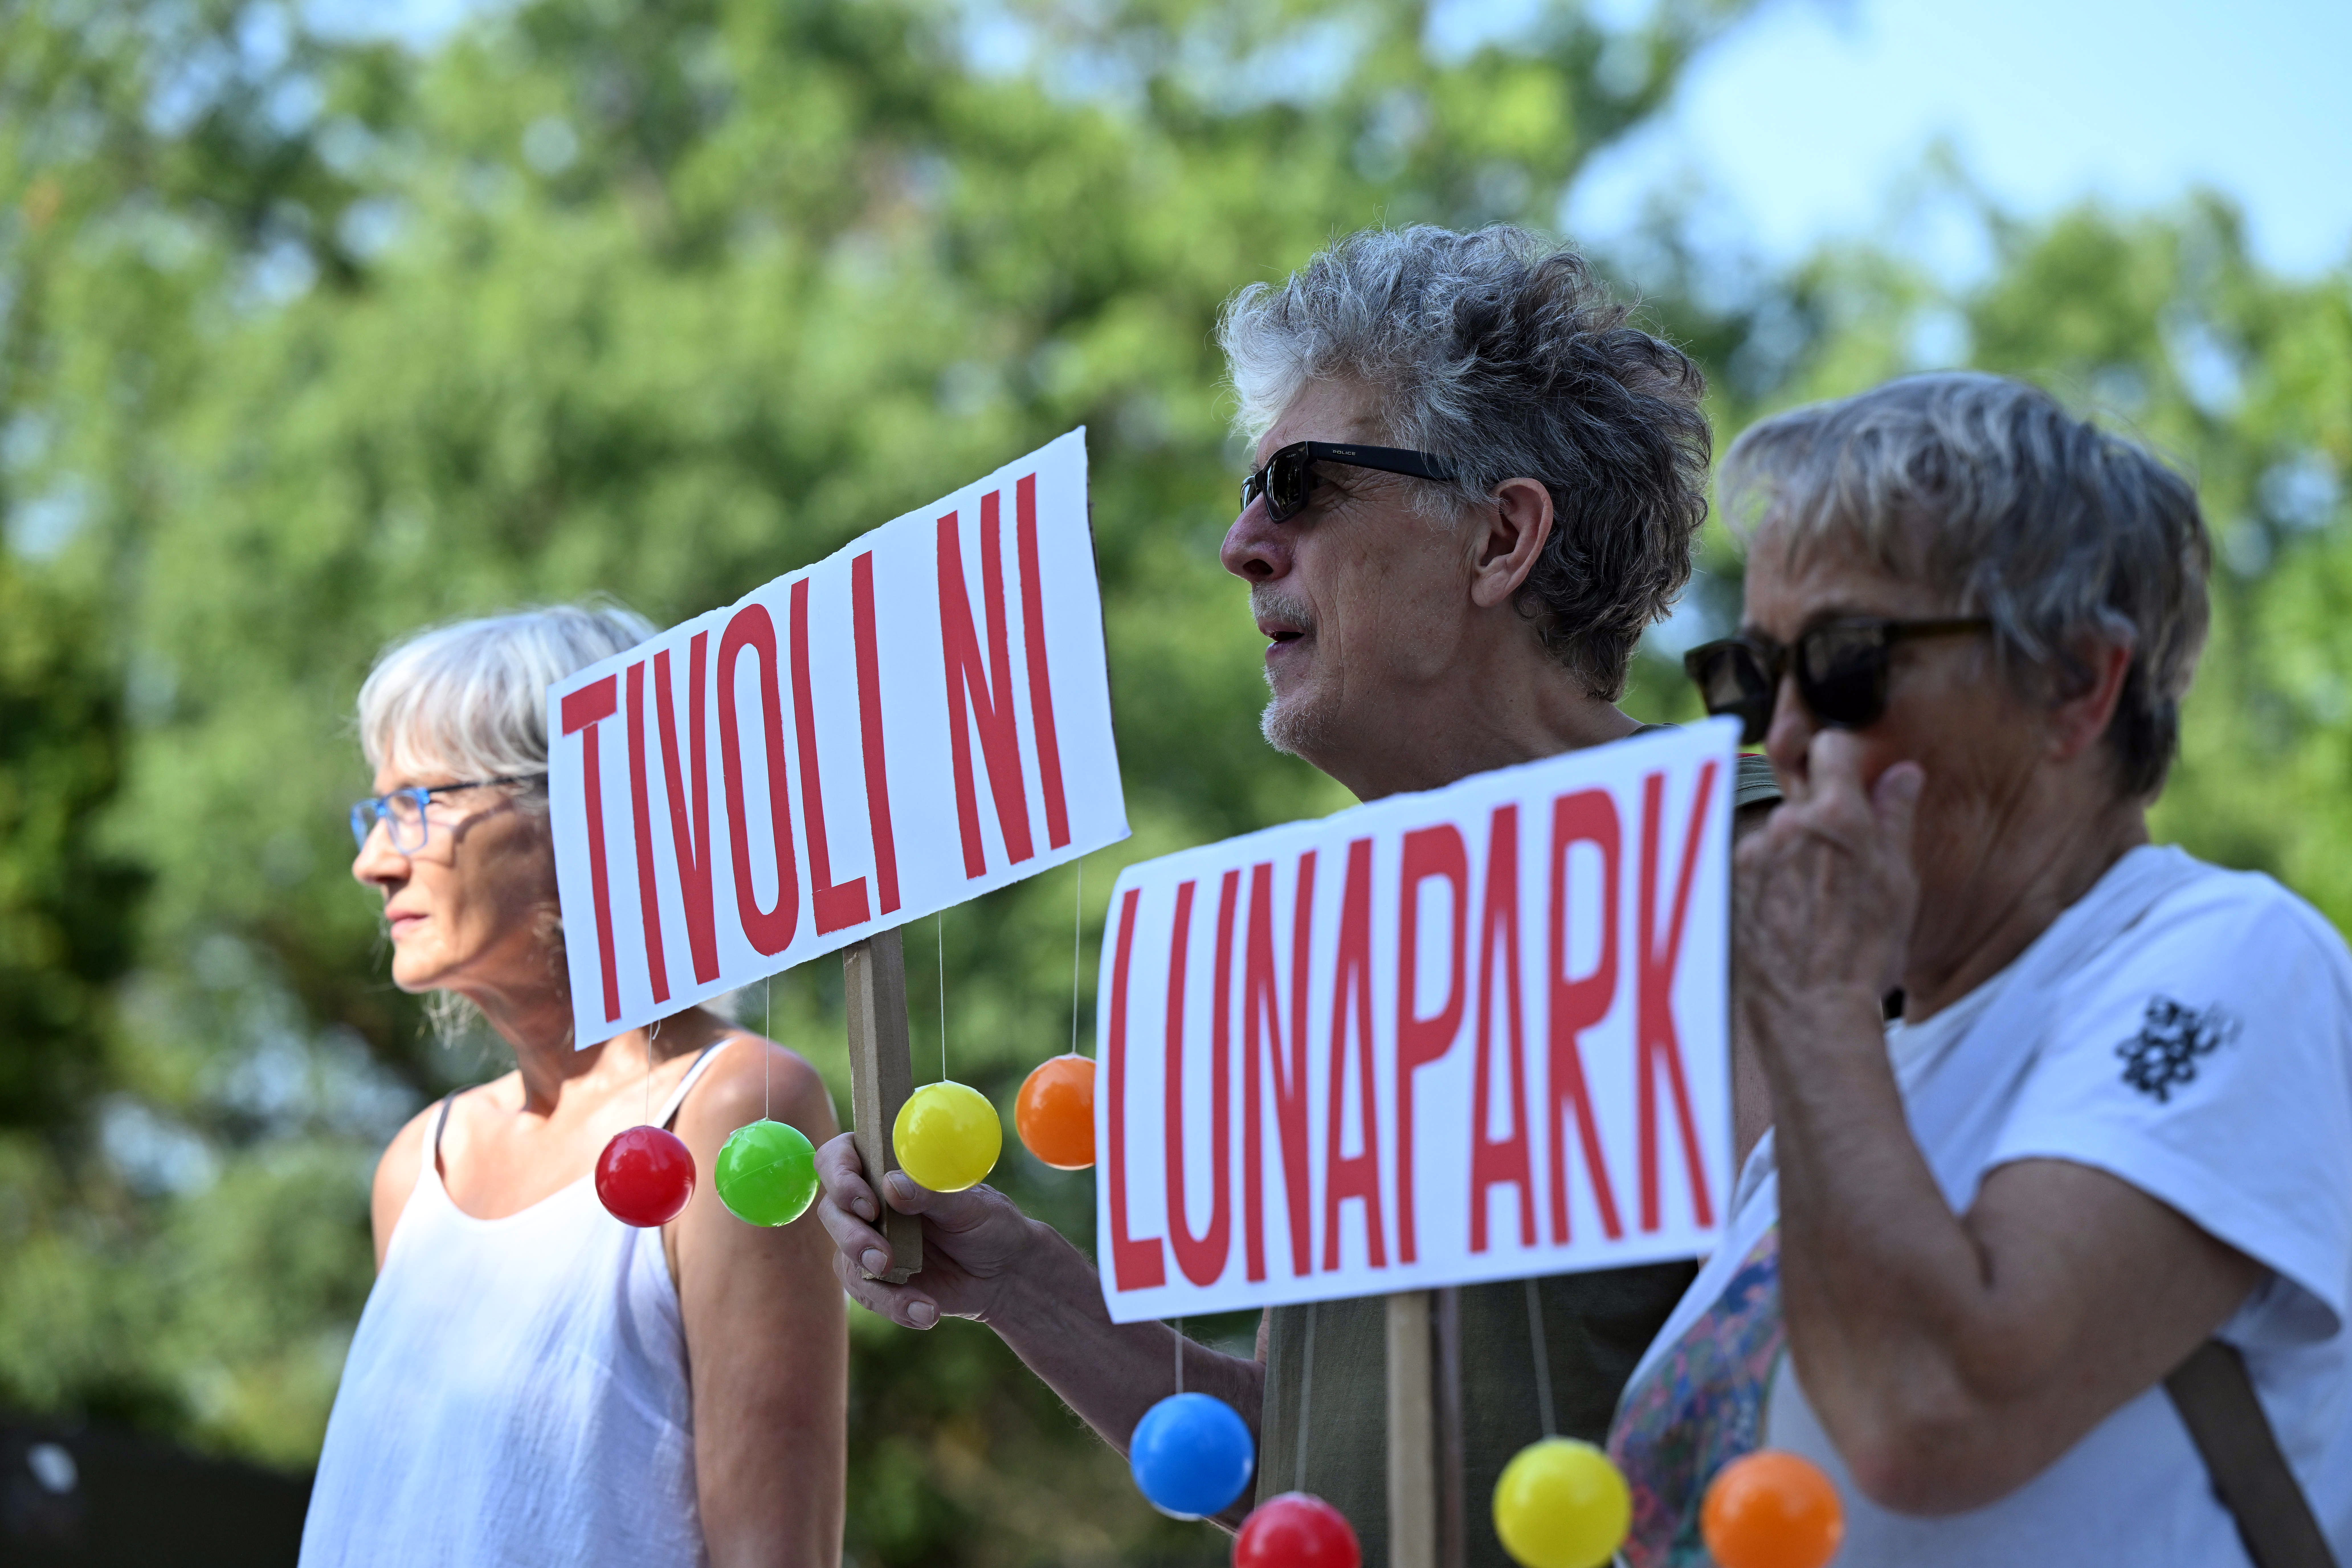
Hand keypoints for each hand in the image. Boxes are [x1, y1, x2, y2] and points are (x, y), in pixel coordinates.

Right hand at [812, 1132, 1042, 1329]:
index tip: (867, 1202)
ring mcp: (869, 1241)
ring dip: (874, 1280)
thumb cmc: (990, 1224)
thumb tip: (892, 1185)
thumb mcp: (972, 1205)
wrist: (1004, 1274)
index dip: (841, 1176)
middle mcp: (871, 1200)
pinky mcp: (876, 1279)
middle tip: (883, 1259)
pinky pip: (867, 1292)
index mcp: (889, 1166)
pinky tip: (927, 1312)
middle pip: (832, 1210)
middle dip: (851, 1236)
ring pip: (844, 1257)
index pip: (840, 1156)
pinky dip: (895, 1305)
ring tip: (918, 1301)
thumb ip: (932, 1193)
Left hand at [1735, 729, 1923, 1029]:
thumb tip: (1902, 773)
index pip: (1830, 748)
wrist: (1811, 1009)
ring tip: (1816, 900)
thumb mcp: (1897, 881)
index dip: (1843, 759)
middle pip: (1804, 797)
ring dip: (1795, 851)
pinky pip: (1756, 864)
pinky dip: (1771, 879)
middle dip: (1823, 818)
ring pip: (1779, 833)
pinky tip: (1790, 913)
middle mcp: (1785, 823)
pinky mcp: (1729, 880)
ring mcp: (1752, 852)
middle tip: (1843, 863)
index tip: (1852, 778)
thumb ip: (1895, 818)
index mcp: (1834, 815)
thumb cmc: (1864, 952)